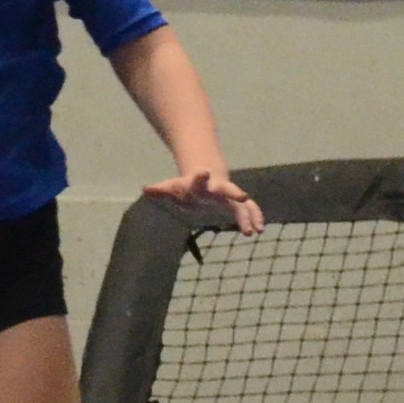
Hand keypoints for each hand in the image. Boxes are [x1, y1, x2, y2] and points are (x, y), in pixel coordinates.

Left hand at [143, 169, 265, 234]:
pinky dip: (254, 218)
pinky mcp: (235, 203)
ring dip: (249, 215)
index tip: (204, 172)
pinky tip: (258, 230)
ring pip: (242, 203)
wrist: (204, 178)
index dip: (199, 176)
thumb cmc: (184, 186)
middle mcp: (216, 188)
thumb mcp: (170, 188)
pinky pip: (248, 210)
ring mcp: (228, 195)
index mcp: (199, 184)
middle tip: (242, 196)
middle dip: (234, 192)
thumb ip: (159, 190)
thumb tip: (144, 190)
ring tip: (255, 230)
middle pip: (227, 188)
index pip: (198, 179)